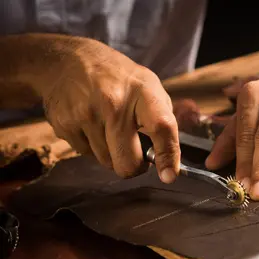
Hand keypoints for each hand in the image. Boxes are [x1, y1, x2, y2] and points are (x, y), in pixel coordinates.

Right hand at [41, 37, 179, 181]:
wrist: (69, 60)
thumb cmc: (118, 78)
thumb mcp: (149, 86)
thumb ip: (162, 119)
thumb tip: (170, 160)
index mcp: (143, 92)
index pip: (162, 127)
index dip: (168, 156)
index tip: (169, 175)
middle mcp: (114, 103)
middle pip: (128, 161)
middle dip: (134, 167)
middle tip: (136, 156)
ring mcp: (86, 114)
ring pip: (106, 162)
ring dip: (112, 153)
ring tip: (109, 128)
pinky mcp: (65, 124)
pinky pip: (85, 154)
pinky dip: (92, 147)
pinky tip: (91, 125)